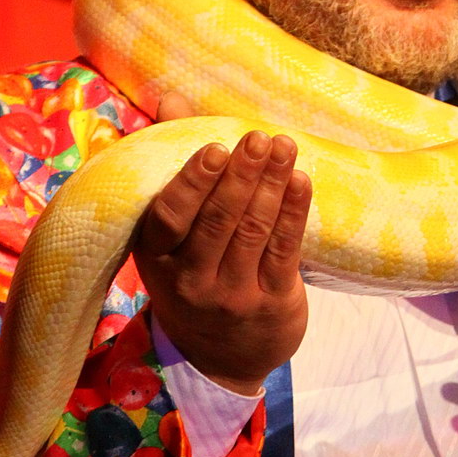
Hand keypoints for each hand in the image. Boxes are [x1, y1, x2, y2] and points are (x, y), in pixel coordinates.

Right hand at [133, 129, 310, 395]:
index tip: (216, 147)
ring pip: (253, 233)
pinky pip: (284, 252)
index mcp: (156, 256)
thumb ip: (172, 162)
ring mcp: (231, 295)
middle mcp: (190, 279)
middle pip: (217, 221)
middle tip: (259, 138)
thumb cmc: (192, 271)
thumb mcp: (170, 233)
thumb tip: (171, 99)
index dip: (192, 182)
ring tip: (285, 146)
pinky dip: (292, 213)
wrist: (219, 357)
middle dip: (242, 176)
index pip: (169, 217)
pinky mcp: (270, 303)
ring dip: (271, 186)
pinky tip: (301, 182)